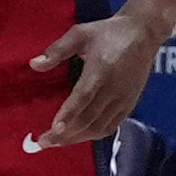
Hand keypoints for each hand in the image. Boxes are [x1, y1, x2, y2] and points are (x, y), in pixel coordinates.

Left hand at [29, 9, 171, 149]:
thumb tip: (33, 64)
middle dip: (66, 134)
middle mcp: (114, 88)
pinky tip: (79, 137)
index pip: (83, 97)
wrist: (142, 34)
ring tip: (57, 143)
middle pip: (89, 118)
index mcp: (101, 69)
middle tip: (44, 142)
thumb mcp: (79, 34)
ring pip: (99, 126)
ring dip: (78, 138)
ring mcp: (123, 99)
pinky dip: (94, 135)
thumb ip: (57, 50)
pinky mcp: (130, 104)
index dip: (68, 115)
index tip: (53, 129)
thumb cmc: (107, 33)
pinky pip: (111, 126)